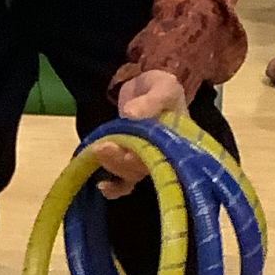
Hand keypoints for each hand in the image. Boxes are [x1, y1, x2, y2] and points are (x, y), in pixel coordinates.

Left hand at [91, 67, 185, 196]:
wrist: (143, 88)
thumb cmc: (160, 88)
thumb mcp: (163, 86)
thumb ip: (152, 100)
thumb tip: (132, 115)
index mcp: (178, 141)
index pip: (165, 158)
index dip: (144, 158)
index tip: (127, 153)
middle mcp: (164, 156)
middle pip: (143, 168)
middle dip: (120, 161)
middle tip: (102, 147)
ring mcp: (146, 161)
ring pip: (130, 174)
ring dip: (112, 165)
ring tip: (96, 149)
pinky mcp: (130, 162)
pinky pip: (124, 183)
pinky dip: (114, 188)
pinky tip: (103, 185)